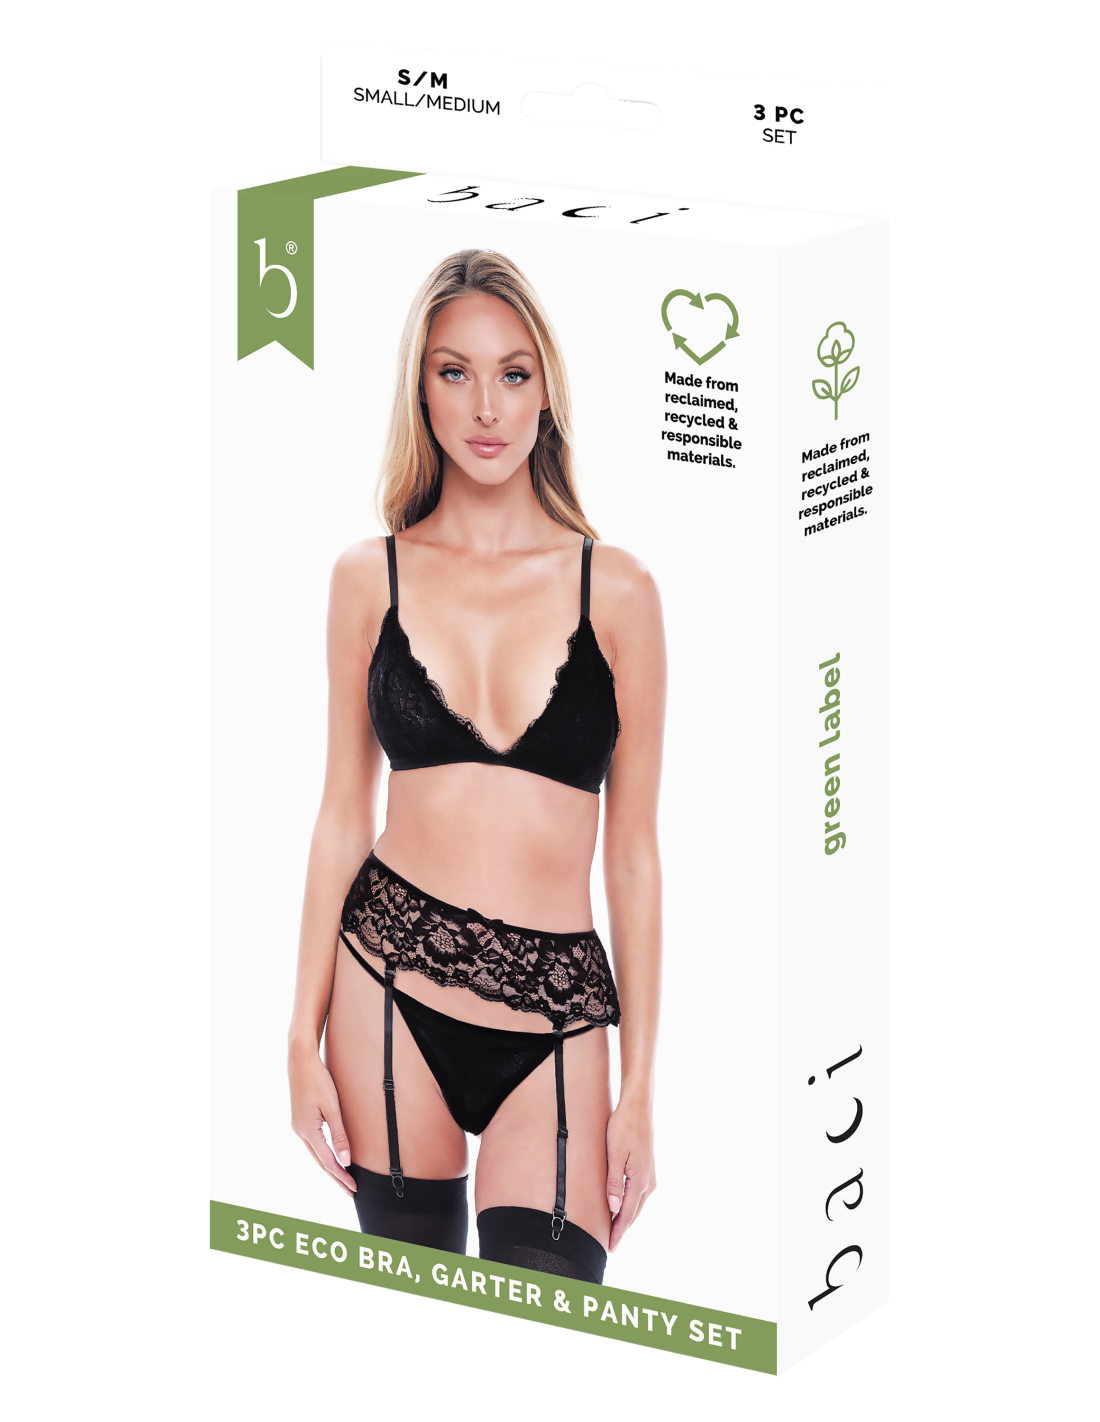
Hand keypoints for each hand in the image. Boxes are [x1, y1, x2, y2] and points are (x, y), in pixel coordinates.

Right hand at [289, 1048, 357, 1197]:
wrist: (301, 1061)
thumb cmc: (318, 1081)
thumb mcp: (332, 1108)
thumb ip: (339, 1135)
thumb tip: (345, 1161)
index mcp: (308, 1131)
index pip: (327, 1161)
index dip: (341, 1176)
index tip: (353, 1188)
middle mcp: (300, 1132)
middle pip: (320, 1161)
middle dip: (335, 1177)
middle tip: (350, 1191)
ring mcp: (298, 1126)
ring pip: (315, 1153)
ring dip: (329, 1166)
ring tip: (342, 1178)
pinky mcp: (300, 1119)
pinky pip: (313, 1143)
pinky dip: (322, 1154)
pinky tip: (330, 1156)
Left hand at [605, 1099, 655, 1251]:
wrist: (638, 1107)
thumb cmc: (624, 1127)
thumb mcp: (614, 1155)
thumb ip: (614, 1183)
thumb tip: (613, 1209)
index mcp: (640, 1180)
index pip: (627, 1214)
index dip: (618, 1231)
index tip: (611, 1246)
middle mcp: (649, 1182)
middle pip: (634, 1213)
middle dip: (622, 1229)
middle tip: (611, 1245)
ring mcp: (650, 1175)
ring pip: (637, 1204)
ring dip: (626, 1218)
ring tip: (614, 1230)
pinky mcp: (647, 1169)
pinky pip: (639, 1194)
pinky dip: (630, 1205)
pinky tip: (622, 1207)